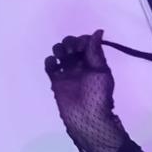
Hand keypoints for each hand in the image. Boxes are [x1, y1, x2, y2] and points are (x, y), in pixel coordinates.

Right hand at [44, 27, 143, 151]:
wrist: (87, 120)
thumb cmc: (98, 96)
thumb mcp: (101, 71)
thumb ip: (96, 52)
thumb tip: (98, 31)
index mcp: (94, 63)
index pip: (86, 43)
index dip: (83, 40)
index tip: (83, 45)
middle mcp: (80, 66)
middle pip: (71, 45)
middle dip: (70, 43)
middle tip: (73, 51)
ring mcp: (67, 73)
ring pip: (60, 53)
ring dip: (60, 49)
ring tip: (64, 56)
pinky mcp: (56, 81)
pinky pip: (50, 66)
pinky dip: (50, 61)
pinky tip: (55, 64)